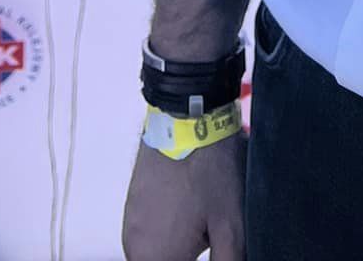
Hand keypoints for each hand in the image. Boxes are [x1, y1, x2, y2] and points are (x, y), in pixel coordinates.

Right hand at [121, 129, 245, 260]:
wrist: (188, 116)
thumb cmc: (212, 171)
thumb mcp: (232, 225)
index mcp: (156, 258)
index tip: (214, 245)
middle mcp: (134, 247)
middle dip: (188, 254)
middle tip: (209, 230)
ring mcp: (130, 223)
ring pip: (156, 251)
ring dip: (178, 247)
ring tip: (203, 220)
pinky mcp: (132, 204)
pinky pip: (150, 231)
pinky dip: (169, 228)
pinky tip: (190, 207)